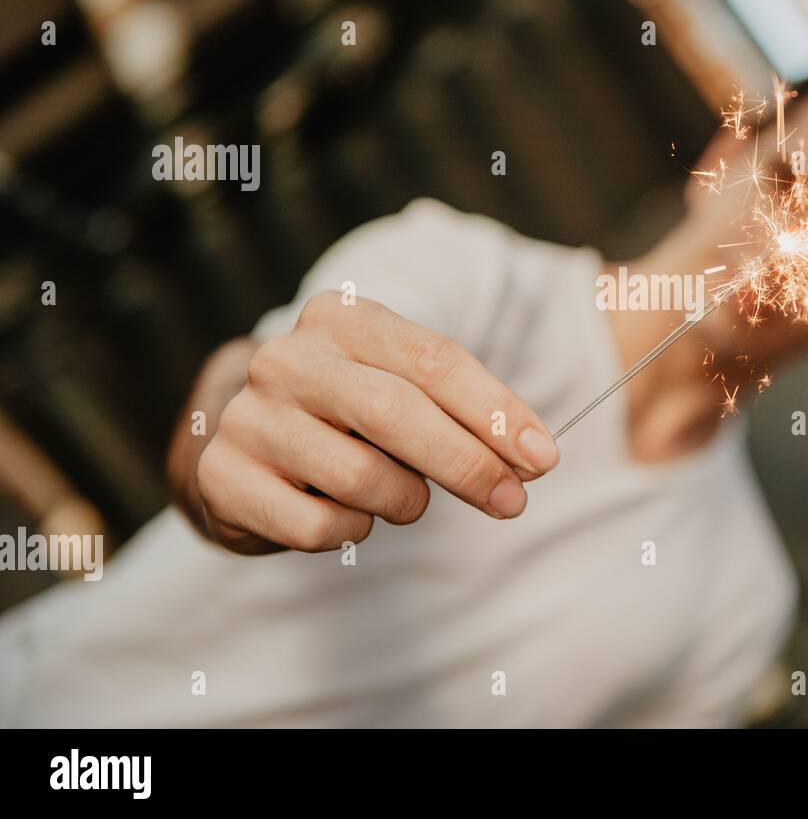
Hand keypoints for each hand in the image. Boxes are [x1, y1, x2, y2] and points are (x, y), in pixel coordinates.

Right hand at [171, 291, 558, 553]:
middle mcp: (288, 358)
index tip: (542, 457)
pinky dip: (352, 531)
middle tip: (512, 501)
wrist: (251, 443)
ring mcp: (248, 415)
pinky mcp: (222, 475)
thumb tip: (532, 458)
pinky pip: (316, 525)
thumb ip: (465, 414)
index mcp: (342, 319)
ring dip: (404, 501)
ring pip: (359, 476)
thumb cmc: (352, 416)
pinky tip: (349, 514)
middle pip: (397, 412)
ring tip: (402, 497)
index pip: (435, 360)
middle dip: (467, 463)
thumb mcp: (406, 390)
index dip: (495, 411)